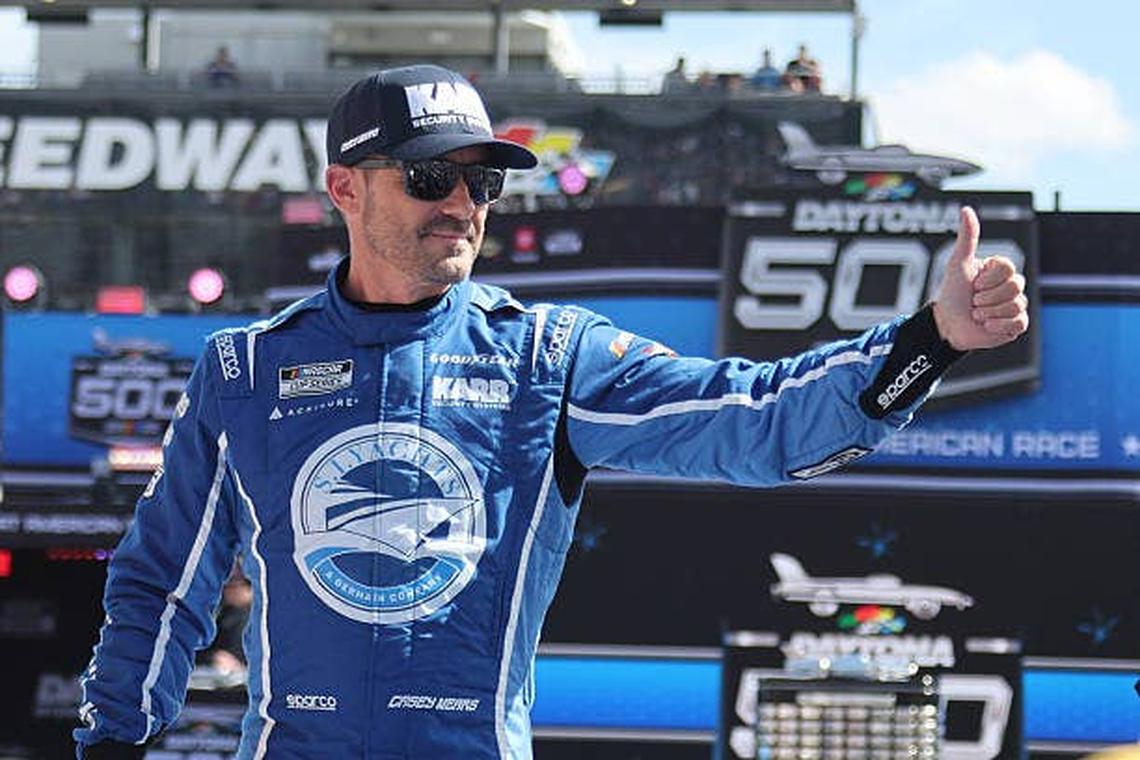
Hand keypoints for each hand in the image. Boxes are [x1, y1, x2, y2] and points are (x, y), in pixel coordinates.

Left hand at [931, 206, 1028, 350]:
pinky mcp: (1016, 325)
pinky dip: (998, 325)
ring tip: (977, 313)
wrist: (947, 324)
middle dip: (986, 297)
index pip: (1008, 268)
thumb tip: (966, 209)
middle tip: (974, 301)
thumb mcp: (958, 264)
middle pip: (1015, 287)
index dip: (988, 279)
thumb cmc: (952, 293)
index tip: (974, 284)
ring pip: (1016, 305)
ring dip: (988, 312)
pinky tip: (986, 325)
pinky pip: (1019, 322)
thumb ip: (967, 238)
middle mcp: (1011, 286)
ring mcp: (1016, 305)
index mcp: (1001, 270)